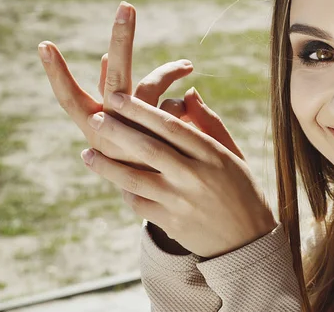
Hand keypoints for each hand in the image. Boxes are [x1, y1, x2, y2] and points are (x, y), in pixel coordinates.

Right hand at [38, 1, 194, 171]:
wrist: (169, 201)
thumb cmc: (139, 161)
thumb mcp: (123, 128)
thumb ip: (117, 94)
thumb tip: (109, 59)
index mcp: (97, 129)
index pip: (71, 98)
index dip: (57, 74)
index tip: (45, 46)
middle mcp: (114, 130)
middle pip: (114, 80)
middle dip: (121, 41)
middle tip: (127, 7)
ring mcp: (142, 134)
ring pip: (150, 85)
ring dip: (167, 70)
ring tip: (187, 65)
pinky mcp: (168, 137)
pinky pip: (174, 104)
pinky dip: (178, 100)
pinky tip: (185, 104)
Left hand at [81, 93, 276, 257]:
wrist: (247, 241)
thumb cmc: (242, 190)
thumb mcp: (233, 154)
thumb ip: (210, 123)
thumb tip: (187, 92)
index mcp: (212, 154)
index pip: (170, 126)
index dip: (140, 109)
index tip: (116, 97)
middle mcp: (195, 176)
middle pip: (148, 148)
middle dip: (117, 130)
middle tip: (95, 117)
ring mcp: (181, 201)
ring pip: (134, 178)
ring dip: (106, 165)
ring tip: (86, 154)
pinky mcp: (171, 222)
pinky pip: (138, 203)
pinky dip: (124, 190)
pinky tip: (114, 181)